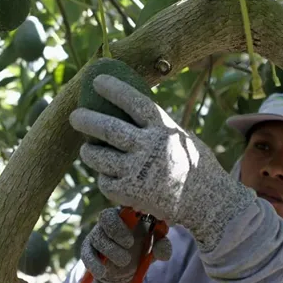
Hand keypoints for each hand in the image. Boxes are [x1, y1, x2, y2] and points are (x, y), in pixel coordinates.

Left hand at [70, 74, 255, 249]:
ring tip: (87, 149)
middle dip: (86, 120)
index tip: (97, 80)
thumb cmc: (192, 165)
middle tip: (74, 116)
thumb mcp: (179, 137)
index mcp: (163, 129)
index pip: (134, 102)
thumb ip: (156, 125)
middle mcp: (150, 147)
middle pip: (109, 129)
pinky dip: (103, 177)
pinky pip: (105, 182)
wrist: (208, 203)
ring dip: (88, 152)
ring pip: (99, 157)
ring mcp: (139, 171)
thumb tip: (127, 106)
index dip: (114, 89)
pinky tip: (107, 175)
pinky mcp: (132, 193)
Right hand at [81, 207, 171, 282]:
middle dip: (117, 230)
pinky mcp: (88, 249)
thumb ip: (162, 247)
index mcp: (127, 215)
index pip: (123, 207)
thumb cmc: (141, 249)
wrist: (124, 270)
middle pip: (106, 216)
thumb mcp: (154, 249)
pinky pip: (86, 253)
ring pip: (97, 237)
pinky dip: (94, 264)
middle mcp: (109, 221)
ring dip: (111, 250)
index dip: (129, 215)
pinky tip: (103, 272)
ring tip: (124, 261)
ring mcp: (97, 234)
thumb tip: (162, 250)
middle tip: (130, 244)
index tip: (138, 227)